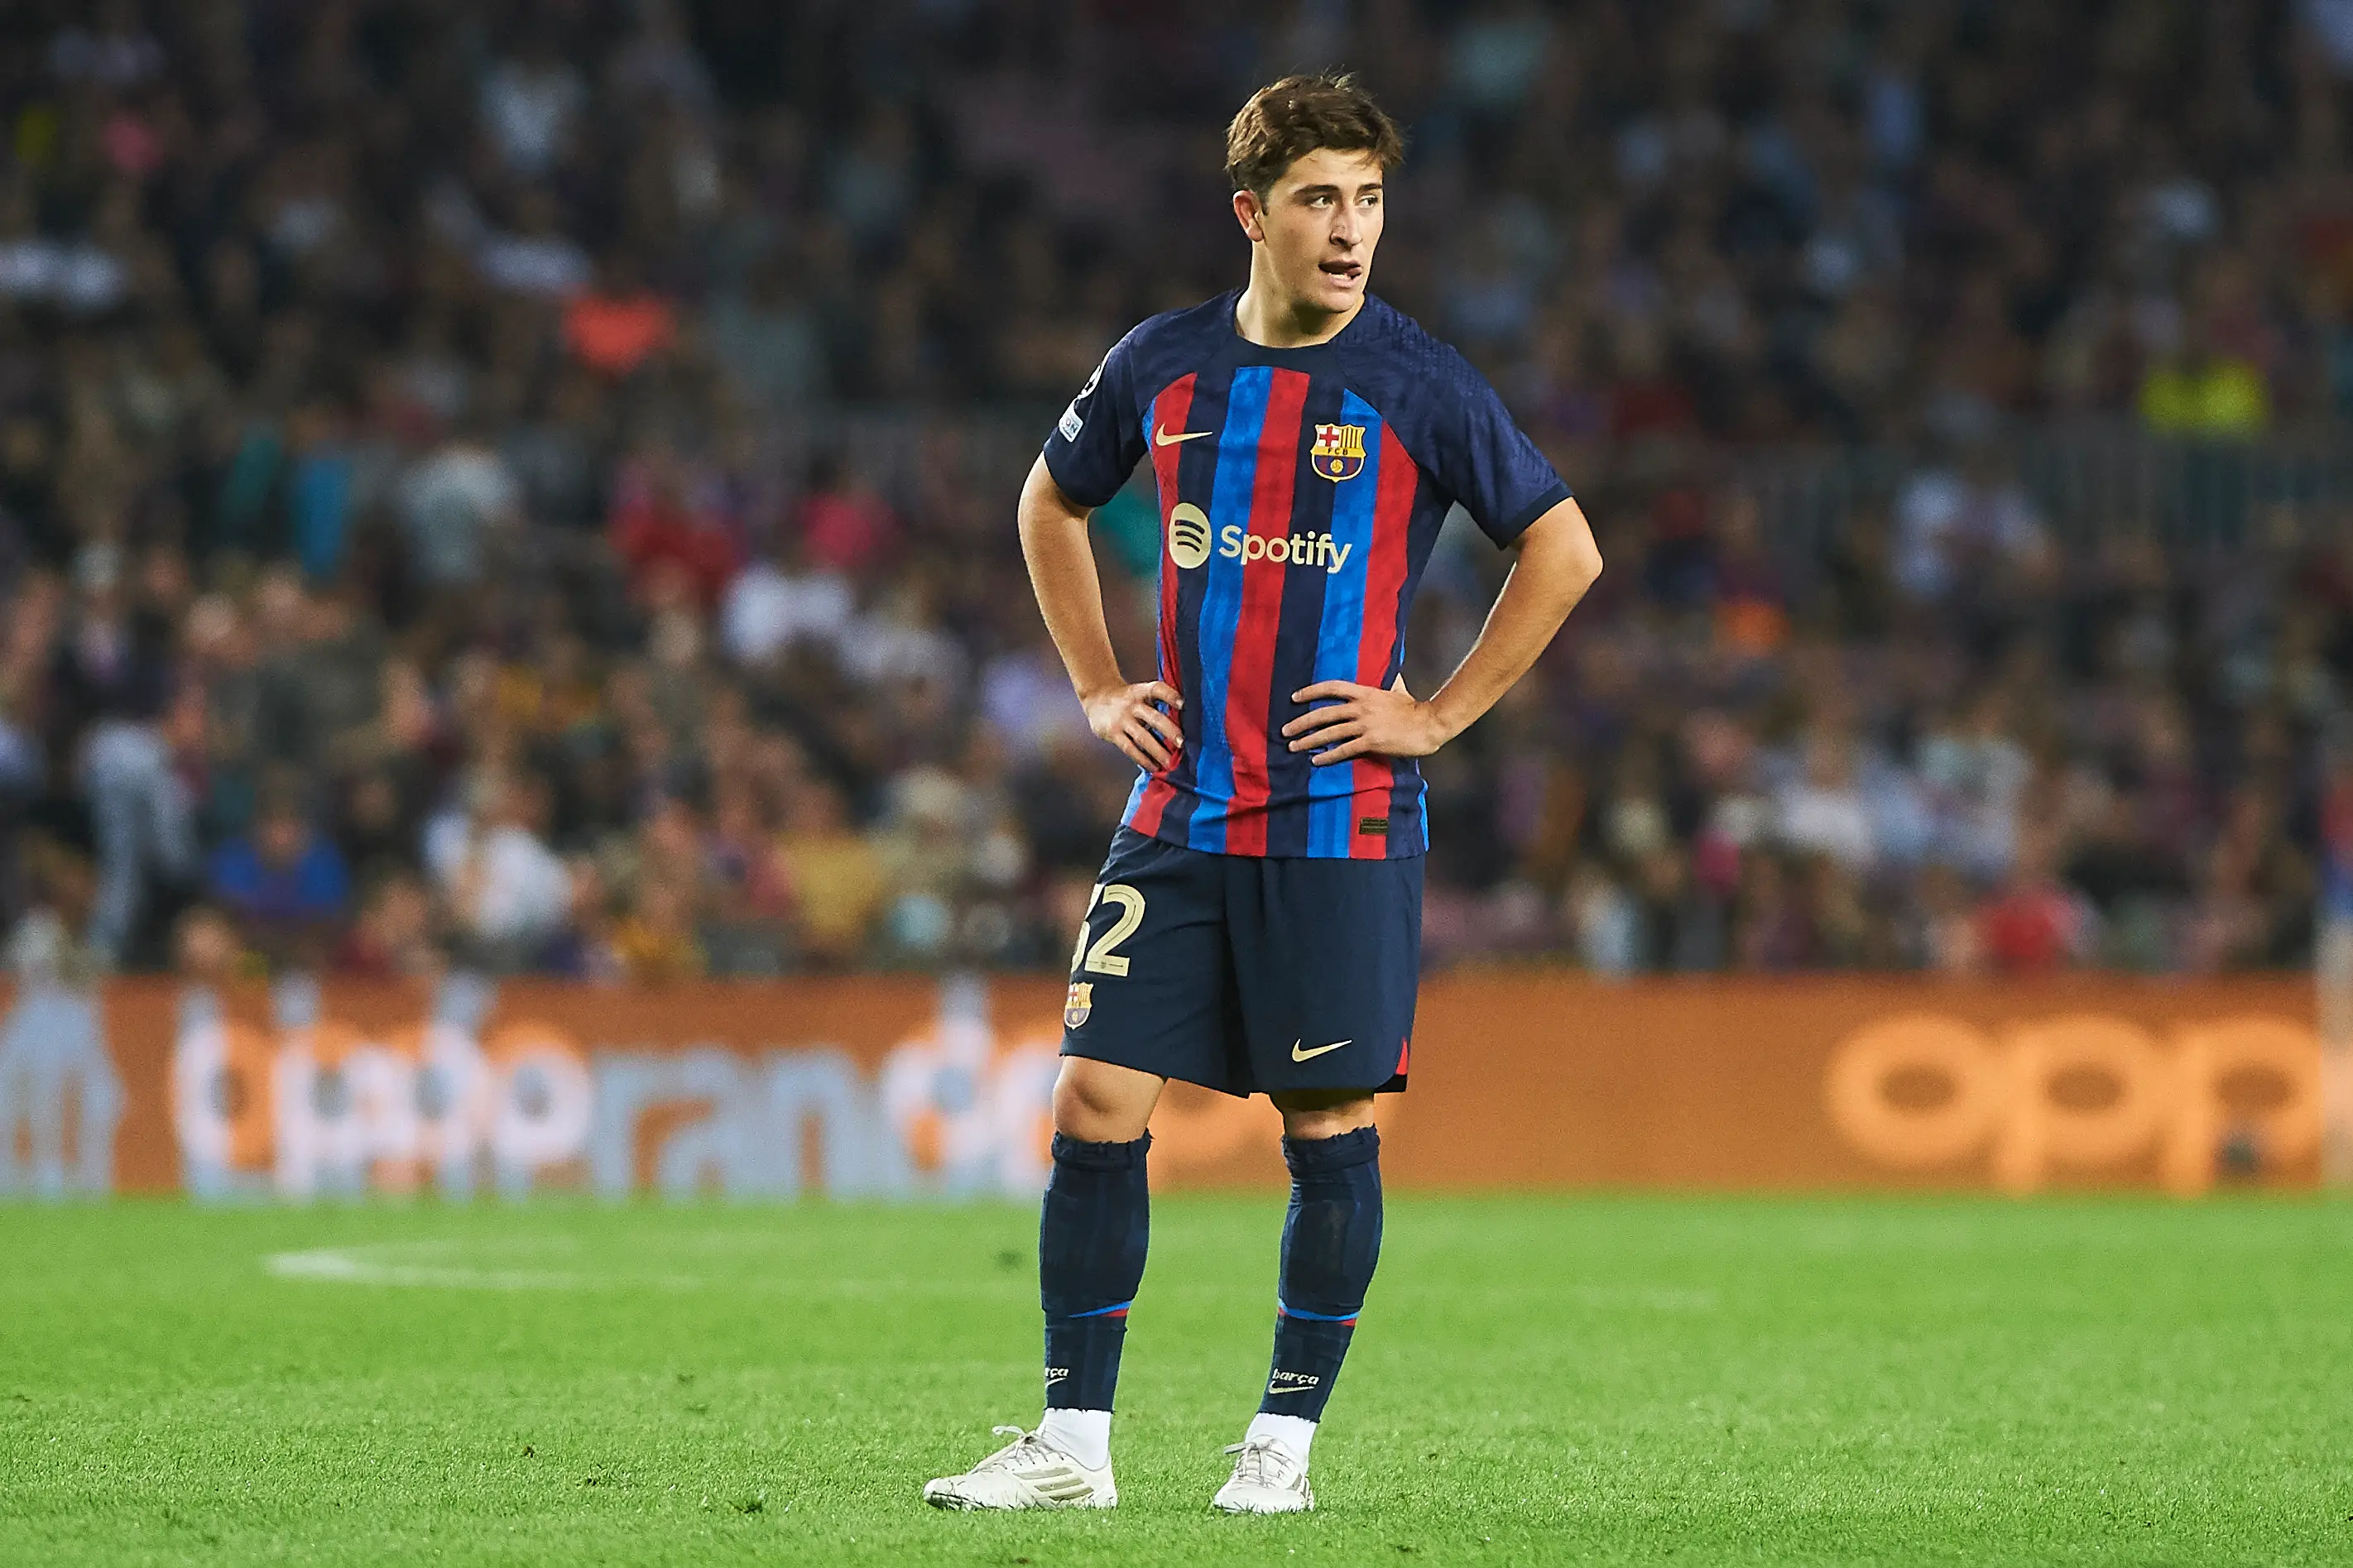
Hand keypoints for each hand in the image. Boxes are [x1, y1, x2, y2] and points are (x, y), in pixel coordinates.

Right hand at [1083, 680, 1182, 769]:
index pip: (1156, 689)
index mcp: (1140, 692)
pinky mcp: (1113, 733)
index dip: (1170, 695)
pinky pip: (1130, 749)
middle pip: (1154, 717)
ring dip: (1158, 751)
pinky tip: (1154, 767)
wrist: (1096, 697)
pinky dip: (1143, 759)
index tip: (1183, 704)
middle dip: (1169, 731)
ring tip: (1170, 762)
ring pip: (1143, 737)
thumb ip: (1156, 702)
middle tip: (1182, 743)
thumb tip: (1182, 722)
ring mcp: (1122, 720)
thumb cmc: (1127, 699)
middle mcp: (1132, 705)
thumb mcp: (1139, 692)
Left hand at [1283, 679, 1448, 765]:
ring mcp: (1366, 725)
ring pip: (1330, 732)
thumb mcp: (1397, 690)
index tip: (1294, 697)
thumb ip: (1386, 684)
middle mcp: (1361, 707)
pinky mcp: (1372, 742)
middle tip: (1285, 731)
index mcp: (1365, 693)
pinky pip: (1345, 750)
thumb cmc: (1414, 708)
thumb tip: (1389, 674)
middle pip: (1323, 713)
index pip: (1331, 687)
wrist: (1429, 723)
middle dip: (1301, 722)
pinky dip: (1328, 756)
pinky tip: (1316, 761)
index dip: (1311, 692)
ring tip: (1293, 747)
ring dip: (1309, 740)